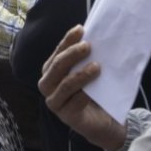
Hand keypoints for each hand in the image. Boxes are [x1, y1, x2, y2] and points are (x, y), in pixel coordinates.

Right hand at [38, 25, 125, 150]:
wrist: (103, 121)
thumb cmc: (94, 91)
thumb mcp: (88, 71)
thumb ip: (85, 58)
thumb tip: (94, 36)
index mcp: (50, 71)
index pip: (57, 52)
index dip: (67, 40)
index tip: (81, 29)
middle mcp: (47, 85)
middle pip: (57, 66)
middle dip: (72, 54)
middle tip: (88, 46)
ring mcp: (55, 101)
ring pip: (65, 84)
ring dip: (81, 74)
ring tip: (97, 66)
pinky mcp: (66, 116)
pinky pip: (75, 102)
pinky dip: (85, 93)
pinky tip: (96, 88)